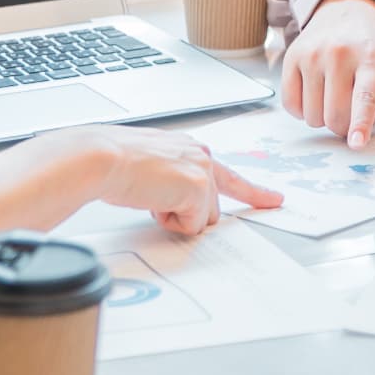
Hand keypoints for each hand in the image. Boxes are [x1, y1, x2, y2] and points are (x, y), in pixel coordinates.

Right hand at [69, 127, 283, 235]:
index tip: (275, 200)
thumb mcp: (151, 165)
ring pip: (202, 218)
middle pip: (210, 206)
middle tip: (154, 198)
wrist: (100, 158)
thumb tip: (172, 201)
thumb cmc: (113, 161)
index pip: (229, 176)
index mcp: (192, 148)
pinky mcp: (198, 188)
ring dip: (175, 216)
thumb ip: (171, 178)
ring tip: (149, 196)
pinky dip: (170, 221)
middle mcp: (203, 156)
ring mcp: (203, 171)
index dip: (254, 192)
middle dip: (185, 212)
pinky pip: (191, 225)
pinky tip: (152, 201)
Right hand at [281, 0, 374, 147]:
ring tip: (333, 97)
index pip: (365, 97)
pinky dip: (303, 110)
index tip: (356, 144)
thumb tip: (360, 131)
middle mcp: (339, 54)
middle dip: (342, 126)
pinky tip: (314, 94)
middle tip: (349, 115)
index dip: (360, 124)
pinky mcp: (292, 57)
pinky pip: (291, 105)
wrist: (348, 9)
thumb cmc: (373, 46)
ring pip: (311, 115)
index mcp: (371, 58)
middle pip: (334, 115)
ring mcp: (312, 55)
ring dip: (323, 117)